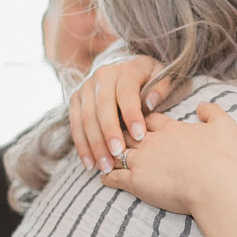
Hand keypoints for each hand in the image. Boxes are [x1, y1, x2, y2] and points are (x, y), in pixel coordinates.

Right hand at [69, 54, 168, 173]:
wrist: (123, 70)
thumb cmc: (148, 80)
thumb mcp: (160, 77)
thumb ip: (161, 88)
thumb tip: (151, 103)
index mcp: (125, 70)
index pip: (126, 93)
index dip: (132, 114)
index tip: (139, 136)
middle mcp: (102, 76)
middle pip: (102, 107)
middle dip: (109, 133)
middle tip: (118, 155)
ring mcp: (86, 88)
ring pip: (86, 118)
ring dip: (94, 144)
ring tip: (105, 166)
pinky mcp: (76, 100)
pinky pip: (75, 125)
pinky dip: (82, 146)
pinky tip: (90, 164)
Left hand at [98, 102, 236, 214]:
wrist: (215, 186)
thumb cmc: (223, 158)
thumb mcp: (225, 127)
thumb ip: (213, 112)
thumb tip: (201, 105)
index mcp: (171, 129)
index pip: (149, 119)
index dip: (142, 119)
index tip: (137, 121)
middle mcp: (152, 142)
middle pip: (128, 131)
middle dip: (120, 133)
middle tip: (113, 135)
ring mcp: (142, 161)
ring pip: (117, 152)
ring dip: (110, 154)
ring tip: (104, 156)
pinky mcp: (137, 182)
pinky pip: (114, 176)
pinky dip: (107, 176)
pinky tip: (103, 178)